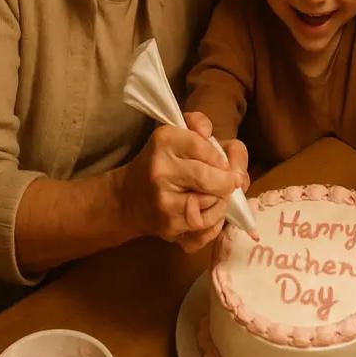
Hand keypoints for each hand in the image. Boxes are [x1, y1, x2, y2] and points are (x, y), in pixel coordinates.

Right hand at [119, 112, 246, 250]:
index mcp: (165, 141)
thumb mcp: (178, 133)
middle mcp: (161, 172)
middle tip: (227, 182)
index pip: (207, 147)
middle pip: (215, 180)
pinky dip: (215, 223)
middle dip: (227, 182)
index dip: (220, 157)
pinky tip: (207, 214)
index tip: (220, 162)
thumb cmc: (162, 162)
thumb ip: (202, 126)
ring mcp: (164, 204)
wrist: (128, 198)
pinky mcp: (169, 229)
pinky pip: (207, 230)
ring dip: (221, 202)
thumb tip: (224, 153)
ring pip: (214, 205)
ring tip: (213, 196)